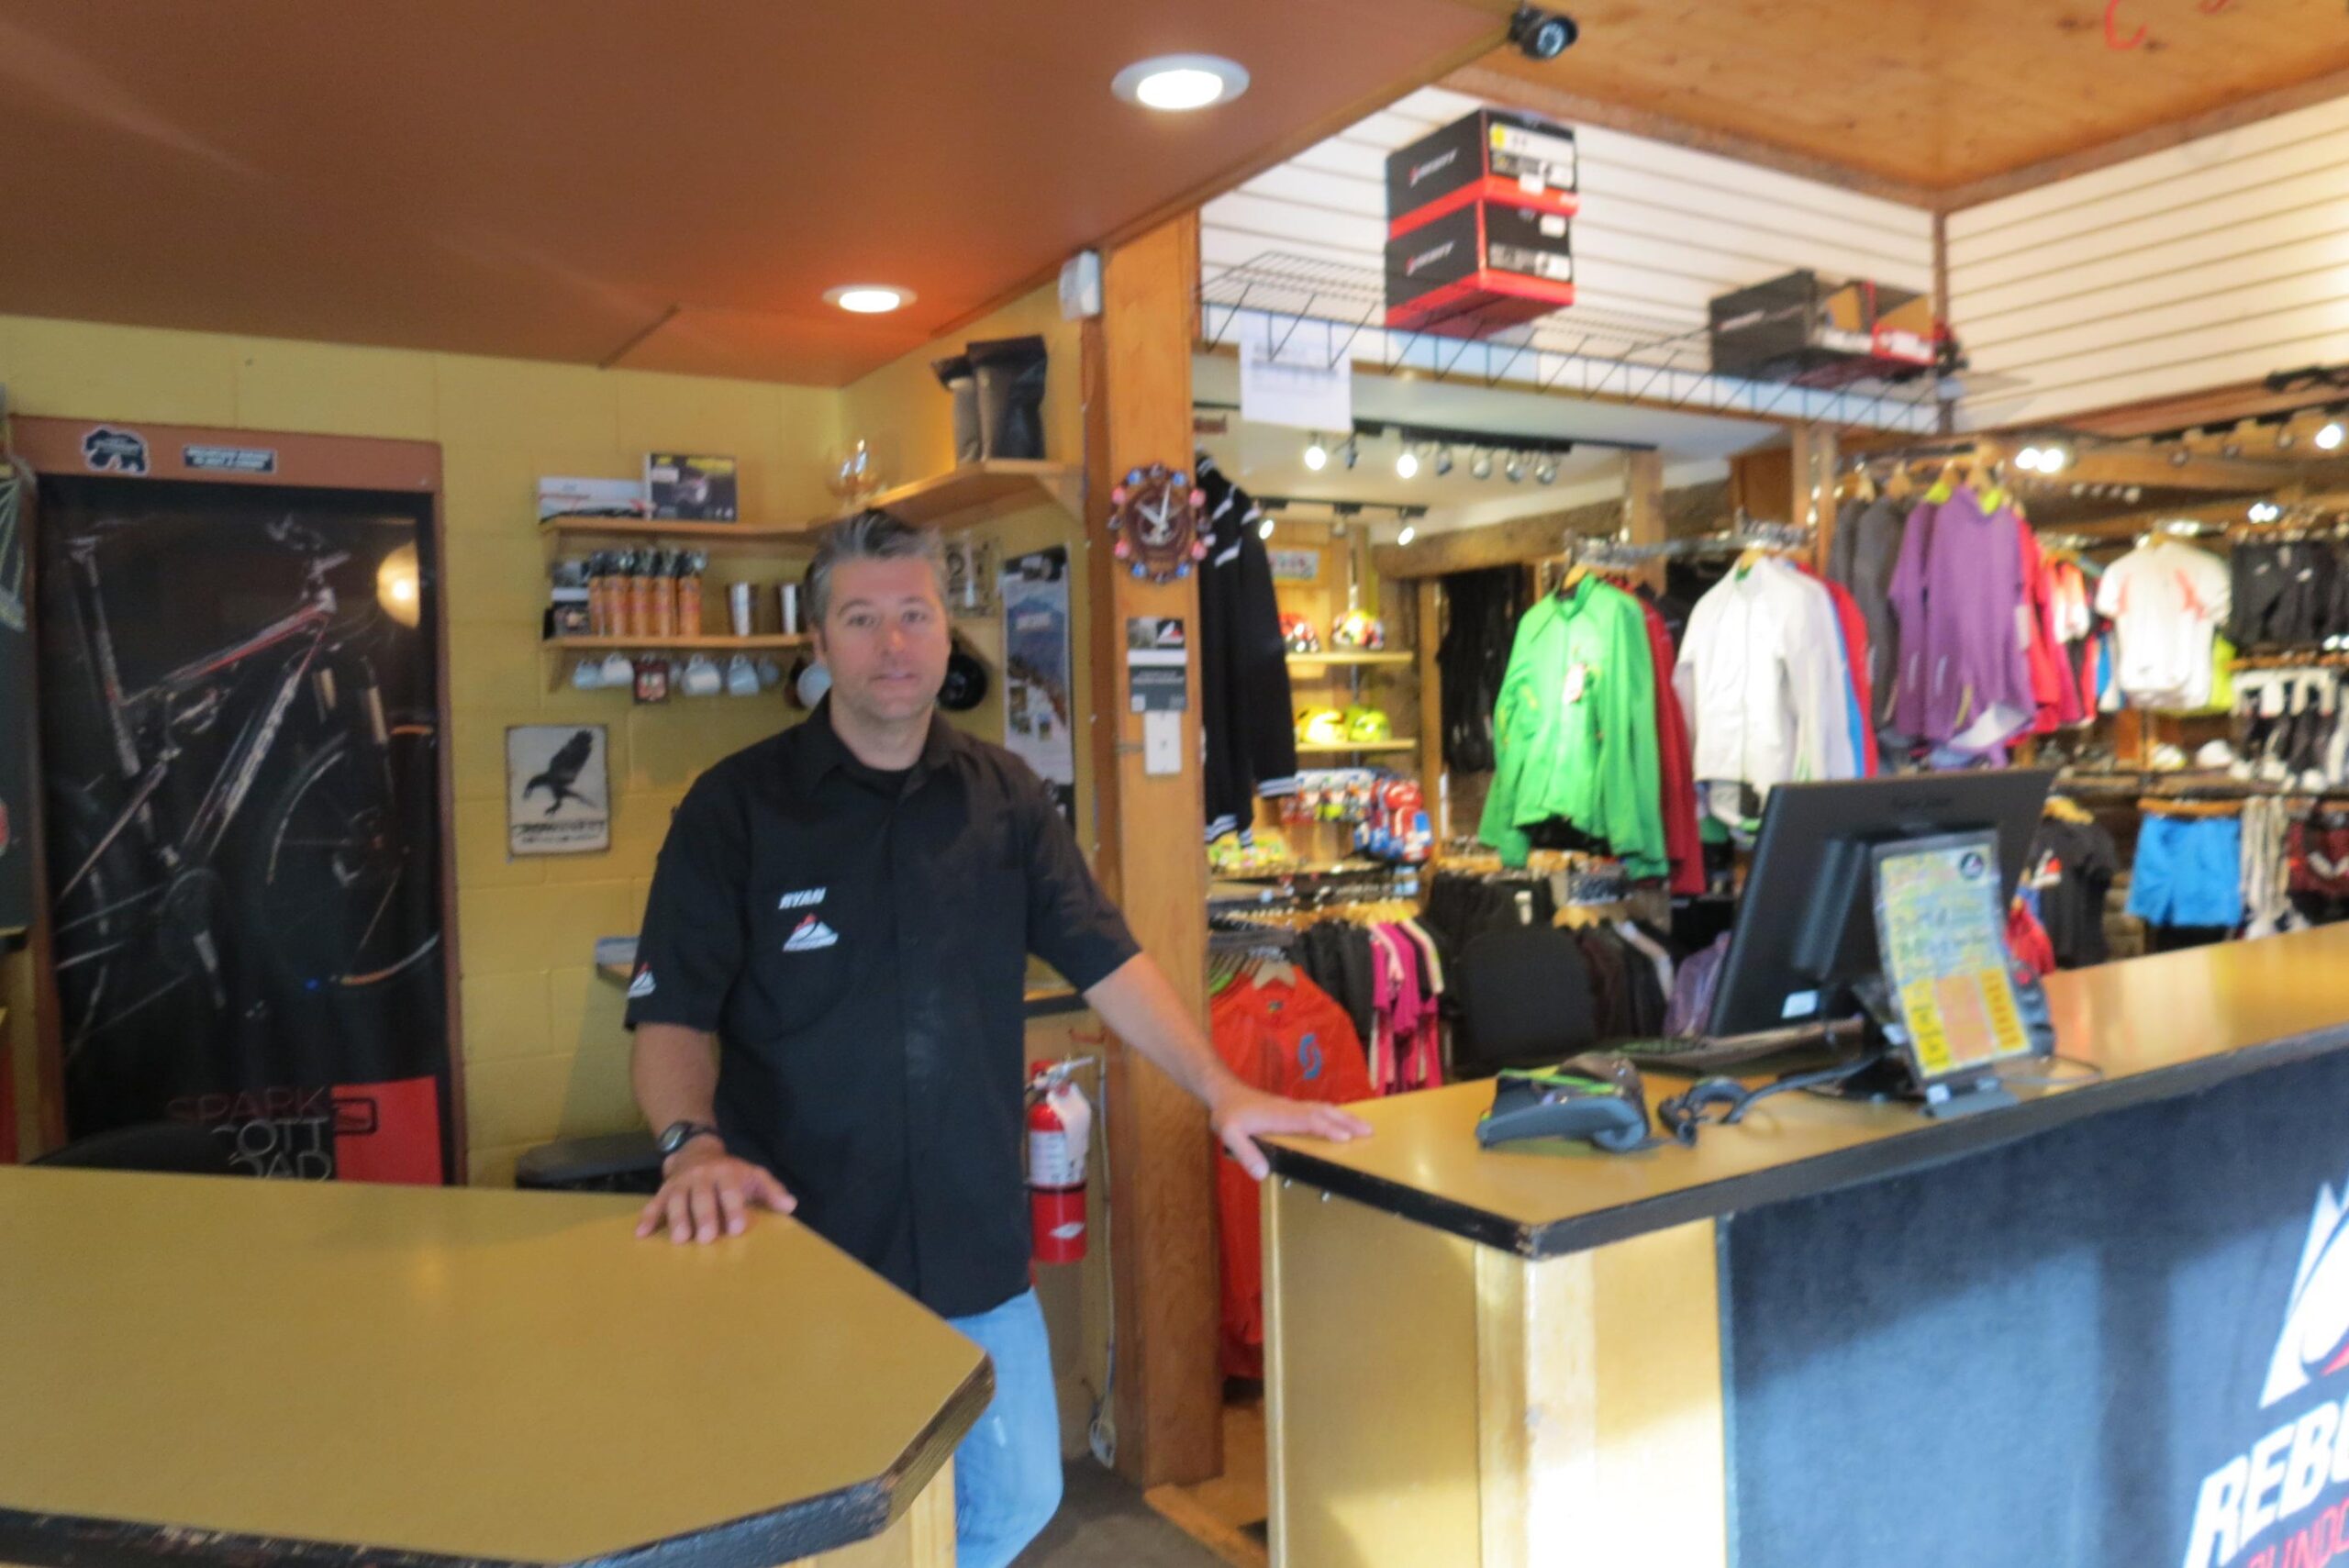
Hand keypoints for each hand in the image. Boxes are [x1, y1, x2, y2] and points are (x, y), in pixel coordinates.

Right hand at [635, 1140, 795, 1242]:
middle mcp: (702, 1177)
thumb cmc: (731, 1172)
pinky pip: (654, 1204)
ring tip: (680, 1239)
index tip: (738, 1228)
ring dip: (678, 1219)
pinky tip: (641, 1234)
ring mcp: (681, 1184)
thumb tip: (790, 1206)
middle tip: (707, 1237)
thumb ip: (771, 1190)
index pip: (731, 1191)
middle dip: (705, 1216)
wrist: (696, 1150)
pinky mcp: (664, 1191)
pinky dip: (647, 1218)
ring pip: (677, 1200)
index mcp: (726, 1173)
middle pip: (702, 1197)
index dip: (734, 1209)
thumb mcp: (753, 1175)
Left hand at [1209, 1085, 1373, 1181]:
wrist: (1224, 1091)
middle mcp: (1290, 1109)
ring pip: (1323, 1108)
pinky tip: (1341, 1119)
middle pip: (1323, 1112)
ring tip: (1365, 1126)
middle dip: (1347, 1121)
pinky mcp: (1291, 1107)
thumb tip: (1263, 1173)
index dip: (1328, 1129)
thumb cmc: (1228, 1113)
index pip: (1308, 1121)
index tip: (1347, 1138)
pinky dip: (1335, 1114)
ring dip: (1345, 1116)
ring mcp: (1292, 1106)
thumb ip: (1245, 1153)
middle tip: (1370, 1131)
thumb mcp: (1229, 1134)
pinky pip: (1318, 1109)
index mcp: (1279, 1116)